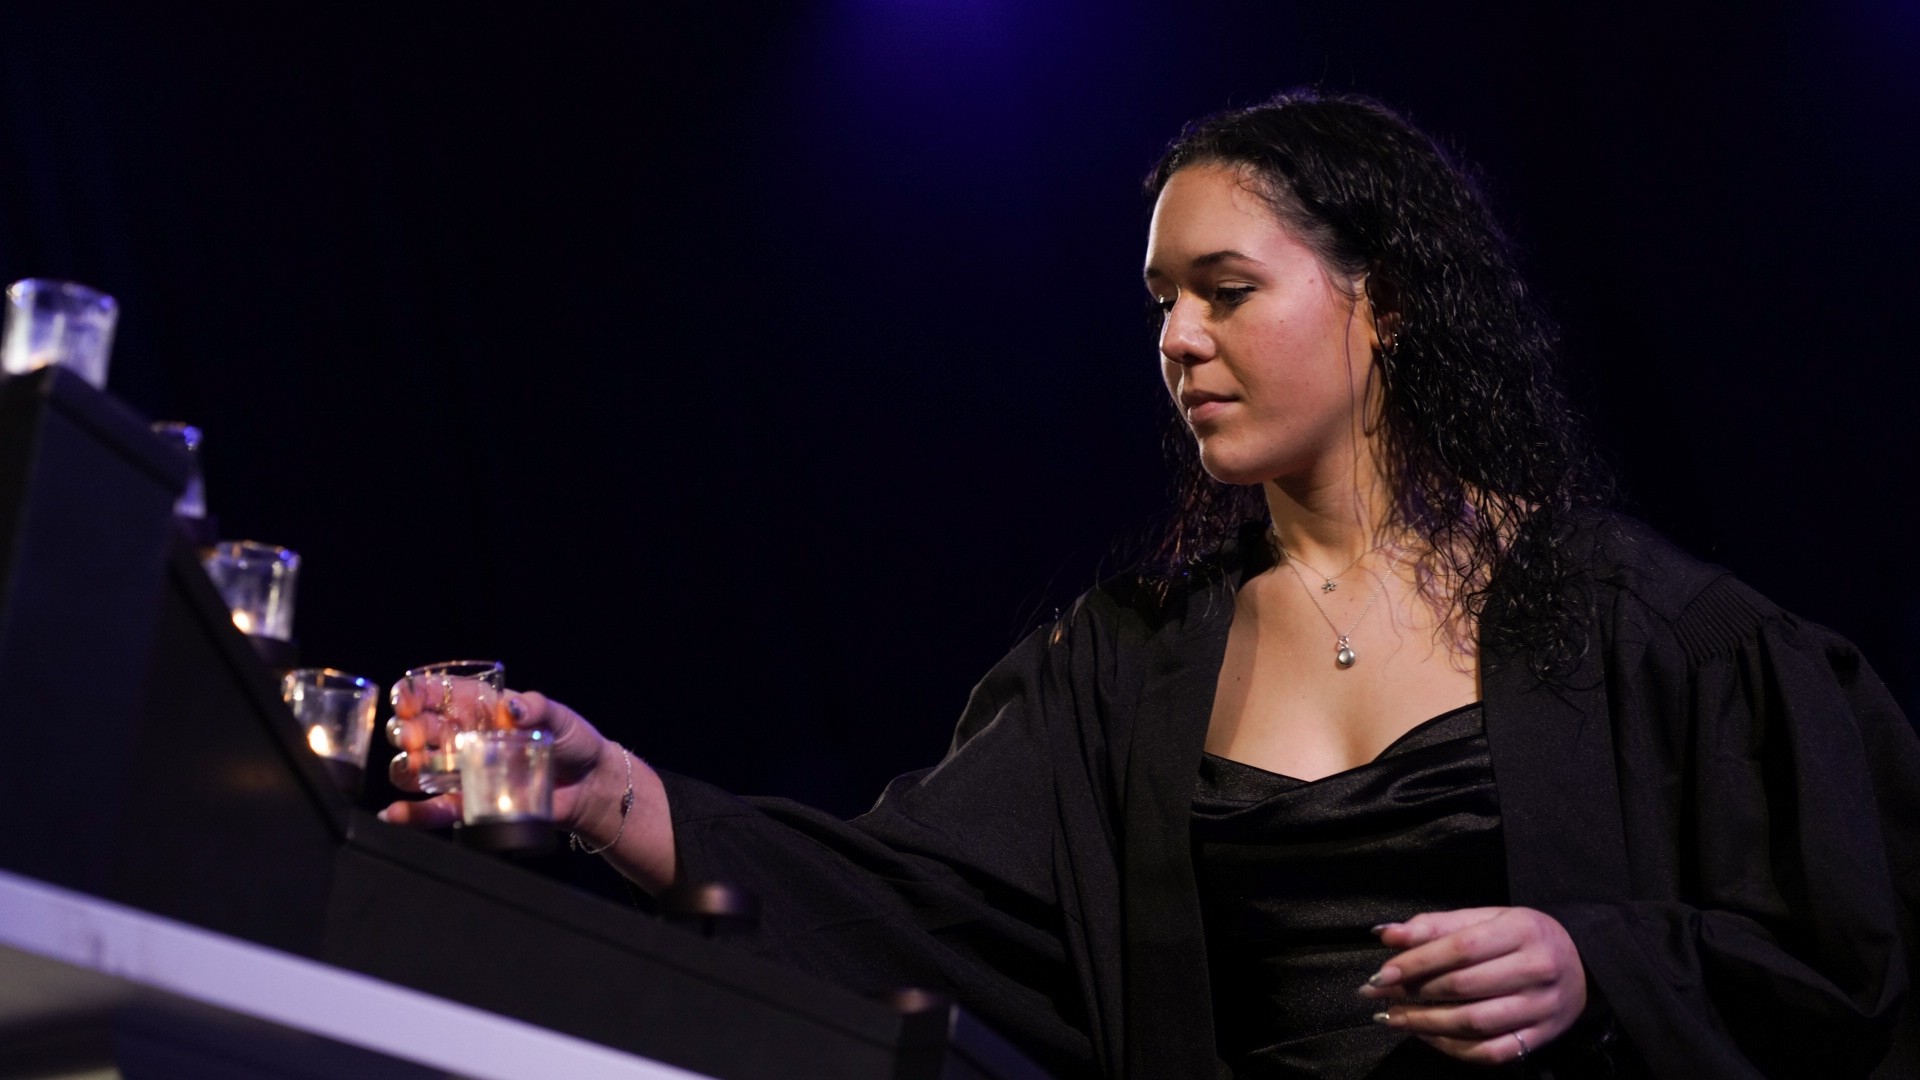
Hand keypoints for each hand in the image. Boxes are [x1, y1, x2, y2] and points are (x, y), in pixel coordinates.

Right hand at [379, 682, 618, 834]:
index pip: (431, 693)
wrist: (588, 784)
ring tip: (415, 768)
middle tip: (414, 739)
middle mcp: (459, 736)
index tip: (407, 702)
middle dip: (404, 731)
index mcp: (477, 705)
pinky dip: (410, 813)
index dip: (412, 694)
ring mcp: (459, 770)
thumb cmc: (573, 741)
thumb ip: (538, 709)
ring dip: (404, 768)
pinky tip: (395, 813)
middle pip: (413, 729)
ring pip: (411, 768)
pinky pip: (430, 809)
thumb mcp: (559, 718)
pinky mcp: (466, 802)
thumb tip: (513, 708)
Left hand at [1358, 906, 1586, 1066]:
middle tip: (1378, 994)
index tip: (1381, 972)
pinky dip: (1453, 1048)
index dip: (1416, 961)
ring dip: (1425, 1023)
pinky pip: (1491, 1051)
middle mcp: (1536, 969)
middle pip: (1464, 986)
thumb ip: (1437, 925)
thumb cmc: (1524, 936)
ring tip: (1393, 1017)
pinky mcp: (1541, 1037)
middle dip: (1413, 992)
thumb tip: (1387, 934)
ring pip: (1474, 1023)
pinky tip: (1427, 1036)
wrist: (1583, 962)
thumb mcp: (1487, 918)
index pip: (1460, 948)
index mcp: (1522, 931)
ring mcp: (1541, 1008)